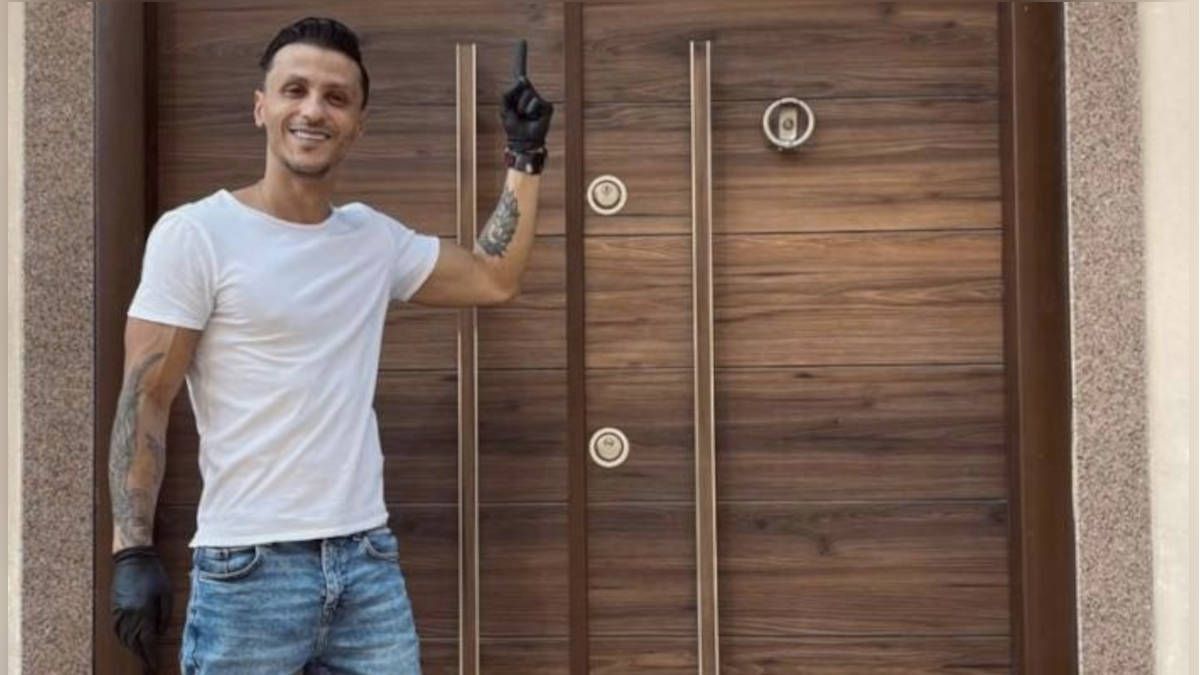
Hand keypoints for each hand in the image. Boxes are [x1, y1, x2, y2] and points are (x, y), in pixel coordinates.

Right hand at [111, 545, 172, 671]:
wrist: (133, 558)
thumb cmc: (154, 573)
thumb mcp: (166, 593)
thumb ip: (164, 616)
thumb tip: (160, 633)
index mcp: (143, 611)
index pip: (146, 641)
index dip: (150, 655)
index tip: (154, 665)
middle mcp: (128, 614)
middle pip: (133, 642)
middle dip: (141, 654)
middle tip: (149, 663)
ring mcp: (118, 611)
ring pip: (123, 637)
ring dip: (131, 648)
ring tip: (141, 655)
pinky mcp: (113, 607)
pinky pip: (116, 629)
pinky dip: (122, 638)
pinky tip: (128, 641)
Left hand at [501, 39, 552, 153]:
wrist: (523, 141)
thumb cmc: (512, 125)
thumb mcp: (504, 106)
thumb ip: (508, 90)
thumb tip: (523, 78)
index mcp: (518, 90)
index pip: (519, 70)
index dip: (520, 56)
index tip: (522, 41)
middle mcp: (530, 91)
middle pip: (521, 84)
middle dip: (516, 99)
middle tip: (517, 113)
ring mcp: (539, 99)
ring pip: (528, 95)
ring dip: (522, 108)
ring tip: (524, 117)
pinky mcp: (547, 106)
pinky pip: (536, 103)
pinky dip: (531, 111)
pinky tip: (532, 119)